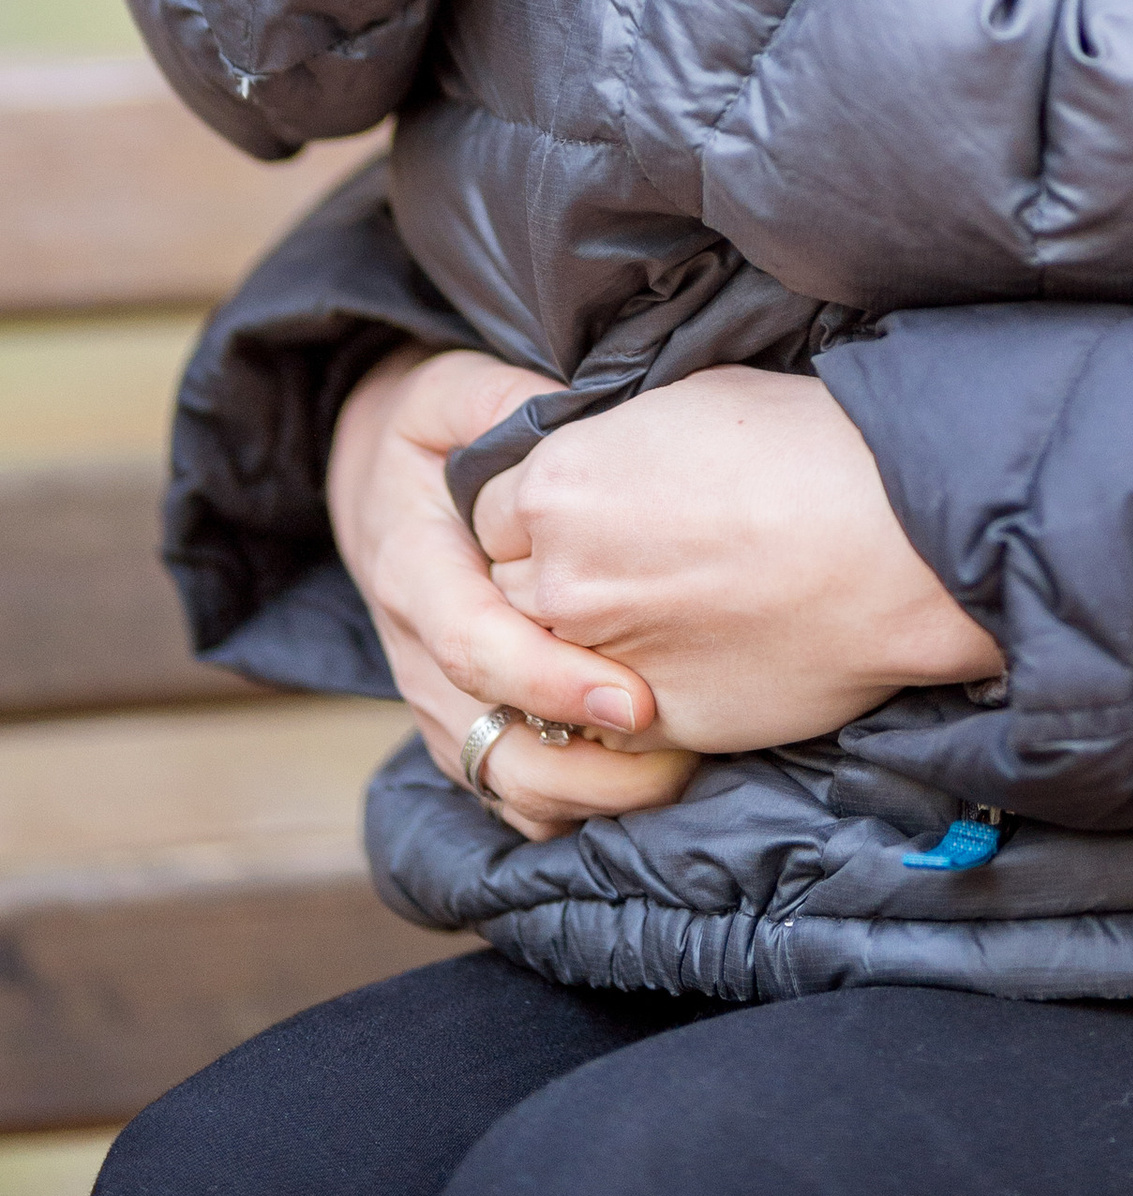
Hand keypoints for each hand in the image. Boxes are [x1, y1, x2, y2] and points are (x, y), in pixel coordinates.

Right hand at [327, 346, 699, 843]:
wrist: (383, 485)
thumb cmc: (436, 430)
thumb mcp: (454, 391)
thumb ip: (505, 400)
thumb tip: (569, 418)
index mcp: (414, 570)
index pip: (471, 647)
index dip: (551, 682)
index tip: (636, 701)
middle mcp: (418, 654)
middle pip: (491, 748)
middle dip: (588, 770)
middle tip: (686, 755)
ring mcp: (438, 703)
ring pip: (504, 788)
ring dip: (591, 796)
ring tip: (684, 770)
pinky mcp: (466, 729)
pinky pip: (513, 798)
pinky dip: (575, 804)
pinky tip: (646, 778)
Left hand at [471, 366, 1002, 753]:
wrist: (895, 547)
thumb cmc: (811, 451)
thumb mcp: (693, 400)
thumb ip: (617, 436)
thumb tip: (607, 451)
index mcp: (555, 484)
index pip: (494, 507)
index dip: (541, 510)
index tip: (590, 512)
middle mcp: (559, 576)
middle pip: (510, 588)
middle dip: (553, 580)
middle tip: (623, 567)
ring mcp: (599, 660)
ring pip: (548, 665)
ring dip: (582, 649)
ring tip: (654, 619)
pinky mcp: (650, 726)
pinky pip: (604, 727)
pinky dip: (627, 706)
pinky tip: (683, 665)